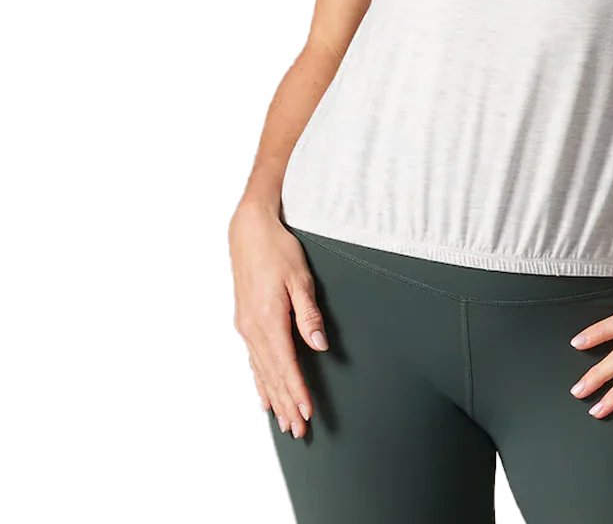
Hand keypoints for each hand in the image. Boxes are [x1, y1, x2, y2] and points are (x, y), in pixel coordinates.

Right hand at [230, 205, 328, 439]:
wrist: (249, 233)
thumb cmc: (276, 251)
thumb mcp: (300, 279)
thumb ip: (309, 315)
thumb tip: (319, 344)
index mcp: (269, 319)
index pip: (286, 364)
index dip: (297, 390)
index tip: (306, 411)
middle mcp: (253, 328)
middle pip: (272, 374)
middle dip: (287, 403)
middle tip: (299, 428)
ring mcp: (246, 327)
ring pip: (261, 371)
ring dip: (274, 397)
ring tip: (284, 421)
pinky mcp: (245, 323)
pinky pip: (253, 360)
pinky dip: (261, 381)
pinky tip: (265, 395)